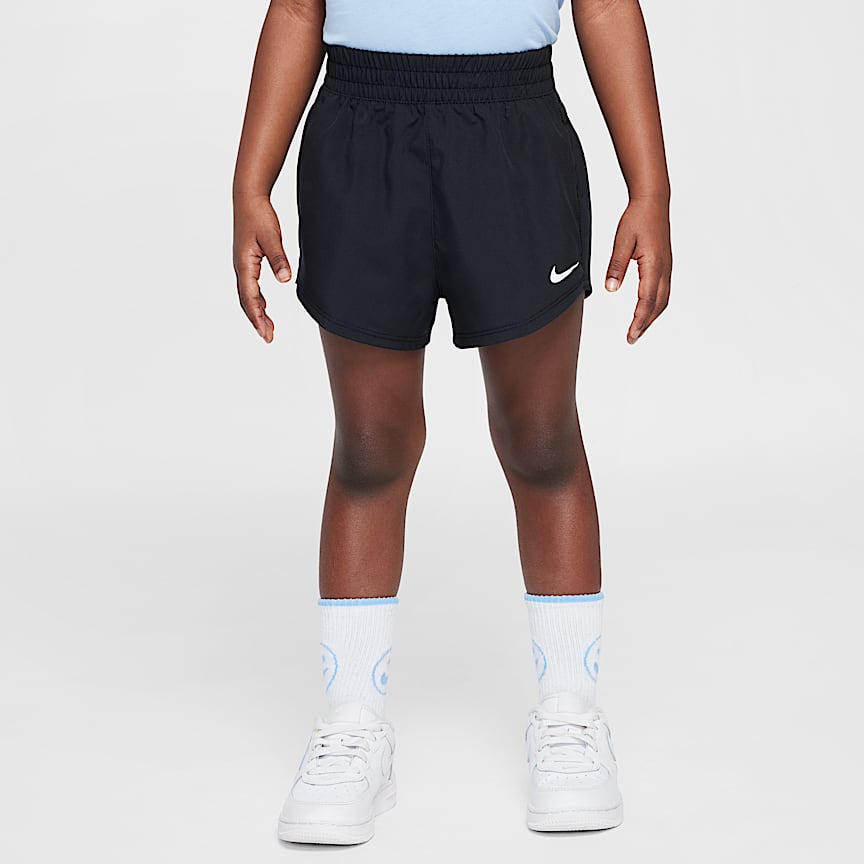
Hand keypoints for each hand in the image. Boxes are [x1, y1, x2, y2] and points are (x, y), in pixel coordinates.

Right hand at [233, 195, 291, 342]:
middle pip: (246, 302)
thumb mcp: (271, 236)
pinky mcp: (246, 261)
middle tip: (268, 338)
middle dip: (257, 321)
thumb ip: (278, 258)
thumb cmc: (259, 215)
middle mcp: (240, 268)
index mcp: (244, 264)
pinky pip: (250, 287)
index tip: (266, 332)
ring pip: (248, 296)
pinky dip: (257, 301)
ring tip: (268, 329)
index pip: (250, 298)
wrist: (248, 198)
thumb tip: (285, 280)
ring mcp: (242, 265)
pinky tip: (265, 307)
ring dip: (257, 313)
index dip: (258, 317)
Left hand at [604, 196, 671, 343]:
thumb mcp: (621, 241)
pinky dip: (656, 305)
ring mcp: (667, 267)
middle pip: (657, 305)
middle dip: (645, 324)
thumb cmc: (637, 218)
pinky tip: (646, 310)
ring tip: (638, 329)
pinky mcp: (665, 264)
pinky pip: (663, 291)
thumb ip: (616, 266)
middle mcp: (664, 269)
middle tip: (632, 339)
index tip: (630, 336)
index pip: (646, 301)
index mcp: (654, 265)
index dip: (638, 321)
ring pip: (663, 300)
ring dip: (651, 317)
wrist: (653, 201)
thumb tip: (611, 289)